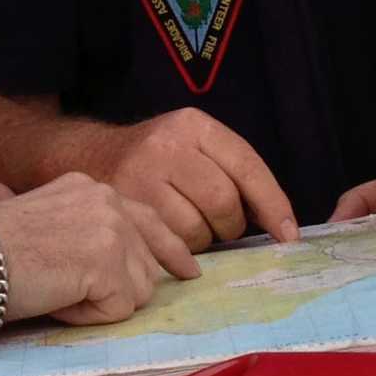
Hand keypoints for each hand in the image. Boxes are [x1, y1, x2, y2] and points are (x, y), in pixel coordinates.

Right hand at [0, 172, 195, 330]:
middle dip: (120, 287)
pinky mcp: (109, 264)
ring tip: (55, 289)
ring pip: (138, 290)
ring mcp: (112, 230)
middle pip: (148, 261)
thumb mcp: (49, 221)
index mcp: (91, 186)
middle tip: (78, 292)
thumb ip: (88, 231)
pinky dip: (88, 315)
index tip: (187, 270)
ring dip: (101, 302)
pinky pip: (119, 310)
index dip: (169, 250)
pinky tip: (56, 298)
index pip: (148, 218)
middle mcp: (108, 199)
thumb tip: (125, 267)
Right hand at [74, 108, 299, 249]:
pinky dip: (179, 250)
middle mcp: (166, 145)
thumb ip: (232, 171)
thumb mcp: (194, 145)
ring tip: (190, 226)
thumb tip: (278, 222)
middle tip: (222, 227)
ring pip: (196, 227)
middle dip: (231, 224)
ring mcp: (140, 175)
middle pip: (223, 200)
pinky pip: (169, 242)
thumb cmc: (156, 158)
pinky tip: (171, 237)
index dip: (273, 204)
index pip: (246, 165)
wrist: (88, 156)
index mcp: (193, 126)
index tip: (287, 234)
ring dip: (203, 240)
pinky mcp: (124, 206)